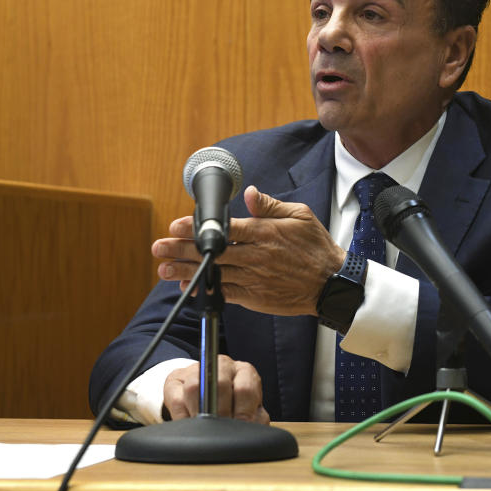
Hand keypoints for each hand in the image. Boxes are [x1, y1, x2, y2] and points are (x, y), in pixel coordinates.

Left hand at [152, 185, 345, 315]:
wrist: (331, 283)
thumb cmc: (316, 247)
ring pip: (214, 273)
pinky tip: (188, 287)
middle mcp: (256, 256)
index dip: (197, 227)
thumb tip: (250, 193)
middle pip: (212, 252)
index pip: (224, 229)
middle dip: (182, 249)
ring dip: (186, 272)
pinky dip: (205, 290)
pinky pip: (225, 293)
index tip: (176, 225)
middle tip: (159, 247)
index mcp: (265, 233)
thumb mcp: (301, 216)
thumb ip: (271, 206)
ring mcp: (254, 278)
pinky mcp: (255, 296)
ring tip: (163, 269)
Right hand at [162, 355, 269, 422]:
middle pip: (219, 385)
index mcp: (244, 372)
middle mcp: (223, 365)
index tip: (239, 427)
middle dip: (220, 413)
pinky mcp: (175, 381)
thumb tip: (253, 426)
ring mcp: (197, 370)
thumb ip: (255, 417)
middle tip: (221, 431)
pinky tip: (191, 426)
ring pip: (195, 388)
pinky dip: (183, 418)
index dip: (243, 412)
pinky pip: (176, 400)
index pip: (245, 388)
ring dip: (200, 414)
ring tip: (206, 430)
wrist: (203, 398)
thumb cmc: (232, 407)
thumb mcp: (248, 411)